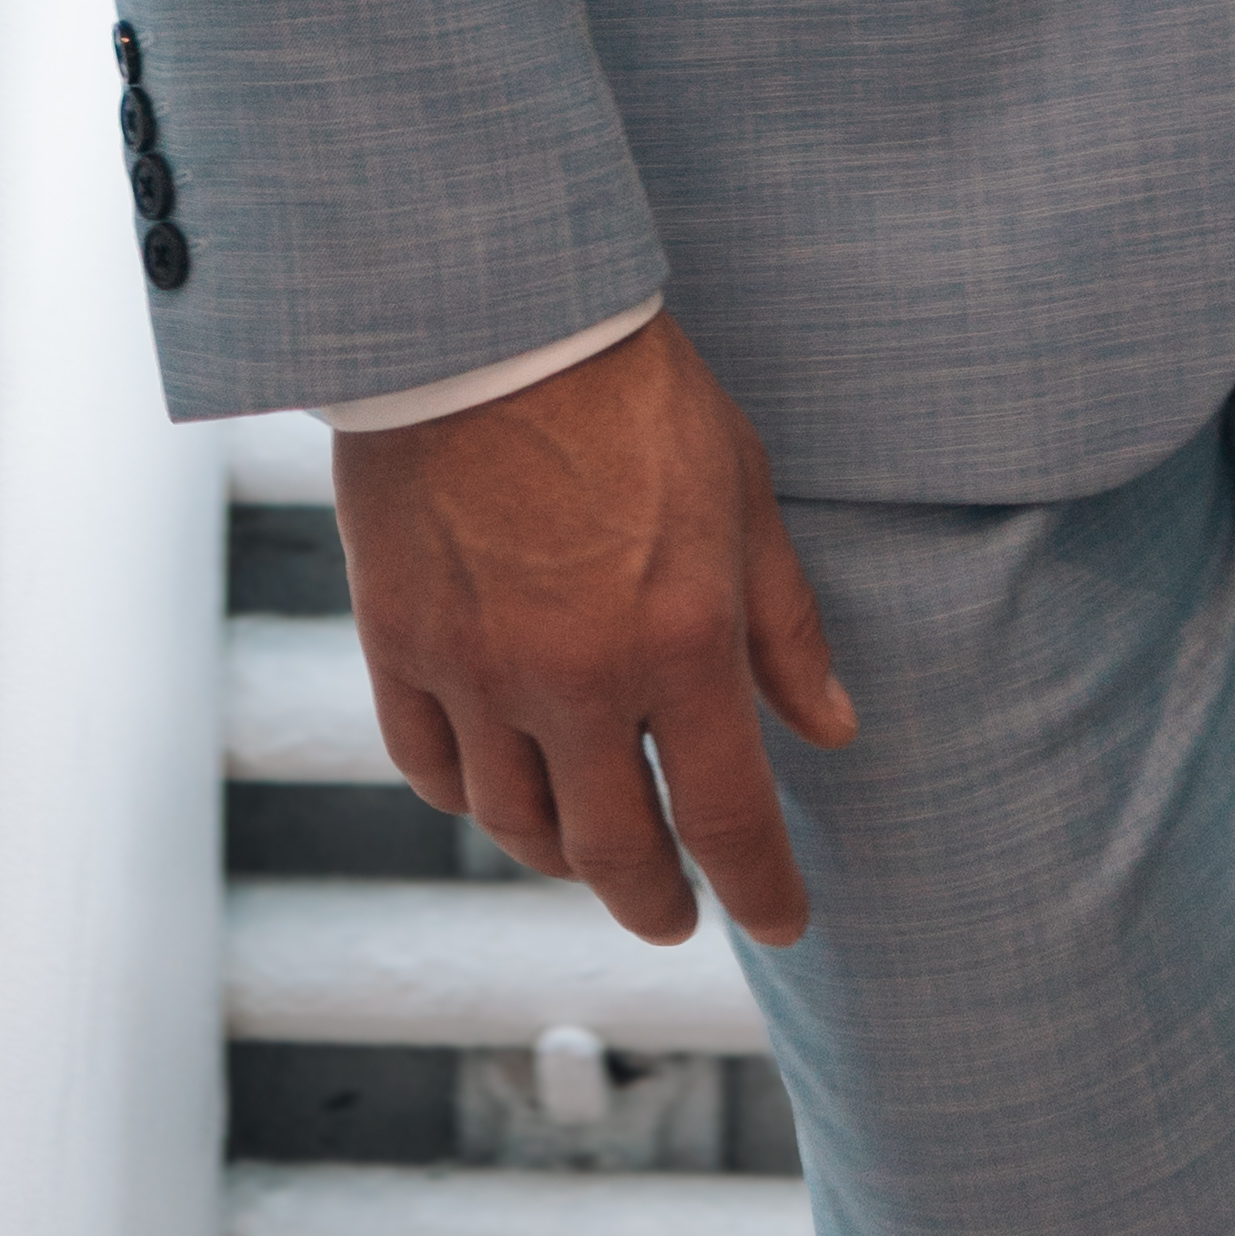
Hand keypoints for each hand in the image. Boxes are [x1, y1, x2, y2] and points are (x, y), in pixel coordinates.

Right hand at [326, 307, 855, 949]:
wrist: (487, 315)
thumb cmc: (632, 390)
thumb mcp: (742, 490)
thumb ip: (785, 625)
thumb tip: (833, 728)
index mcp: (680, 641)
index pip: (727, 819)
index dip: (760, 889)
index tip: (778, 920)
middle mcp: (578, 679)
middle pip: (615, 854)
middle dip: (655, 900)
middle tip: (676, 913)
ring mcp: (479, 670)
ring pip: (518, 825)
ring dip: (564, 857)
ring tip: (594, 852)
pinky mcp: (401, 643)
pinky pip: (433, 768)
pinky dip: (474, 796)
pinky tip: (502, 787)